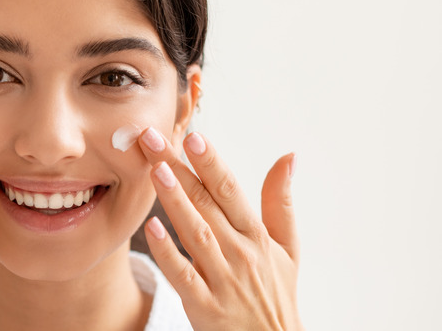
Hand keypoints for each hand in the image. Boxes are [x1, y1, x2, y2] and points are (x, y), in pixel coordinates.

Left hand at [138, 128, 303, 330]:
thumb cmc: (275, 294)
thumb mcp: (287, 248)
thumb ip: (280, 202)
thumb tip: (288, 157)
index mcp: (256, 236)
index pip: (231, 191)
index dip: (212, 163)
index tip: (193, 136)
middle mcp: (240, 253)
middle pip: (206, 203)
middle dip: (179, 168)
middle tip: (153, 138)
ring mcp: (223, 279)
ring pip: (196, 234)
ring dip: (176, 201)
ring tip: (156, 171)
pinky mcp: (205, 306)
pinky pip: (183, 276)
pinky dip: (167, 252)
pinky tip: (152, 228)